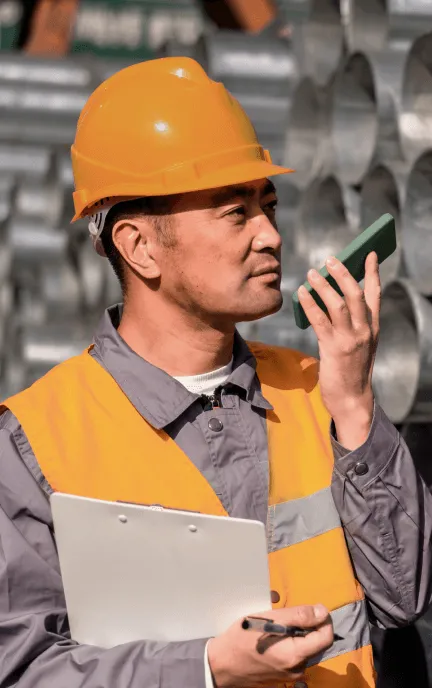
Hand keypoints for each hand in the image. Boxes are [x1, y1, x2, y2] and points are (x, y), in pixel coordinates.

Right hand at [207, 604, 332, 687]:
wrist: (223, 663)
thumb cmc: (243, 637)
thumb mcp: (269, 619)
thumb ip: (298, 616)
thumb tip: (322, 612)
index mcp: (296, 655)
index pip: (326, 637)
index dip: (324, 619)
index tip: (314, 608)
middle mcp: (297, 669)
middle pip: (317, 643)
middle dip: (309, 626)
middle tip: (289, 616)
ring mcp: (290, 675)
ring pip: (306, 650)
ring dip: (299, 635)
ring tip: (279, 626)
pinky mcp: (283, 677)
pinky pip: (295, 657)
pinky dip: (291, 645)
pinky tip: (275, 638)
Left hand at [297, 252, 379, 447]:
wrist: (351, 399)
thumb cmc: (350, 369)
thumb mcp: (357, 343)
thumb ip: (349, 323)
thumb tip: (330, 298)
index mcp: (372, 327)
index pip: (375, 294)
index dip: (372, 272)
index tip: (370, 254)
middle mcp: (364, 330)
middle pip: (356, 294)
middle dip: (343, 274)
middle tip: (330, 259)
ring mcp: (350, 340)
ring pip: (338, 304)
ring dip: (324, 286)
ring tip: (311, 273)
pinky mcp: (333, 349)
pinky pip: (320, 320)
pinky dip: (310, 304)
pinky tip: (302, 293)